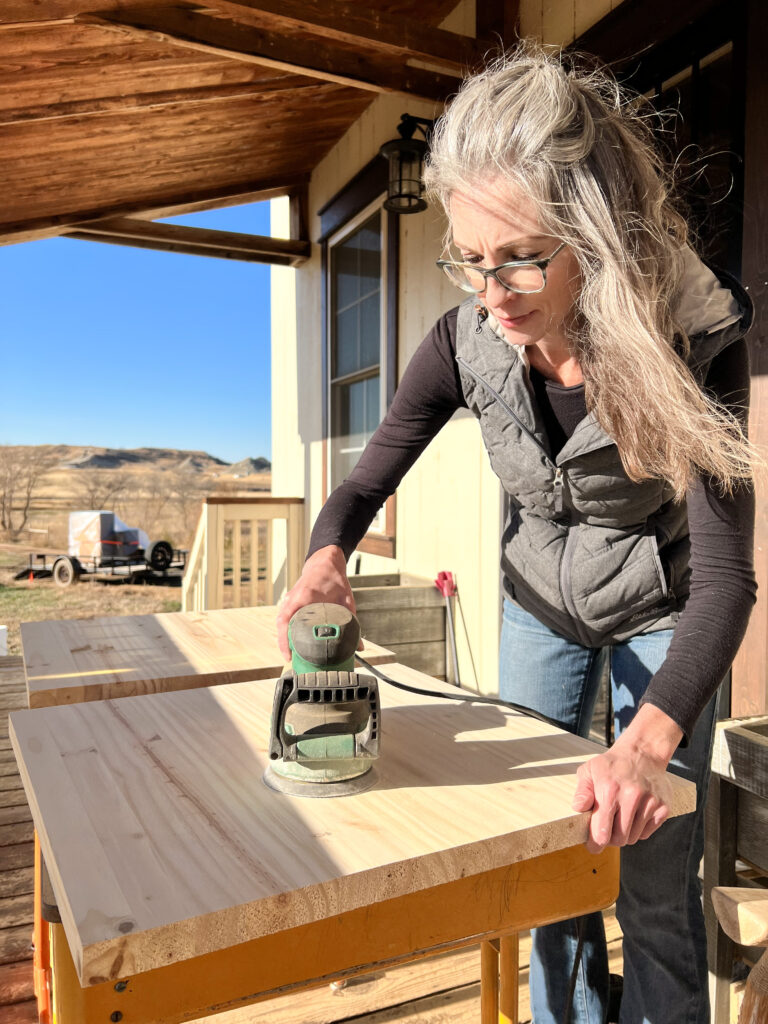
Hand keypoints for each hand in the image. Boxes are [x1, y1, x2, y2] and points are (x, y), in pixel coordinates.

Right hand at [276, 545, 357, 659]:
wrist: (325, 561)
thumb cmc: (334, 578)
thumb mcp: (346, 600)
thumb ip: (353, 622)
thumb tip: (359, 646)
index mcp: (304, 596)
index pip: (286, 619)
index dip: (284, 639)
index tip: (289, 654)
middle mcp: (292, 598)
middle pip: (281, 625)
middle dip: (284, 644)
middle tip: (293, 661)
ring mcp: (289, 599)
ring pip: (281, 622)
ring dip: (284, 638)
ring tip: (292, 655)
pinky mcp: (291, 601)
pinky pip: (285, 618)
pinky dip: (287, 630)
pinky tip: (293, 641)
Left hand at [571, 704, 682, 853]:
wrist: (642, 753)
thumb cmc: (612, 765)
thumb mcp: (589, 770)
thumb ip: (582, 791)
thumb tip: (578, 808)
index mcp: (609, 790)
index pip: (602, 831)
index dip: (595, 843)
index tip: (593, 846)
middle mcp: (631, 797)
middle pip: (619, 839)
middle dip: (610, 839)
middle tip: (606, 830)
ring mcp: (650, 802)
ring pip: (633, 838)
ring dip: (625, 834)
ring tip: (620, 818)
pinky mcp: (663, 807)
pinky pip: (646, 833)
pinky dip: (638, 830)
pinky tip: (634, 814)